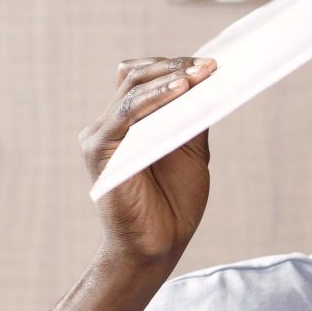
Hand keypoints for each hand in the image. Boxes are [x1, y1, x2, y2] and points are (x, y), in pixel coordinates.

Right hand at [78, 55, 214, 271]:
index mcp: (128, 123)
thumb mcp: (190, 152)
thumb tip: (210, 81)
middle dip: (175, 66)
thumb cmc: (173, 204)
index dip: (175, 65)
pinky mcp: (99, 150)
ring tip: (201, 73)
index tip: (212, 62)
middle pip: (135, 76)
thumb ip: (193, 119)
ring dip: (170, 77)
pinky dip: (156, 98)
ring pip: (132, 89)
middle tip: (210, 64)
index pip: (143, 78)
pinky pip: (128, 113)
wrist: (157, 247)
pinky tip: (182, 90)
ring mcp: (101, 136)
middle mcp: (109, 124)